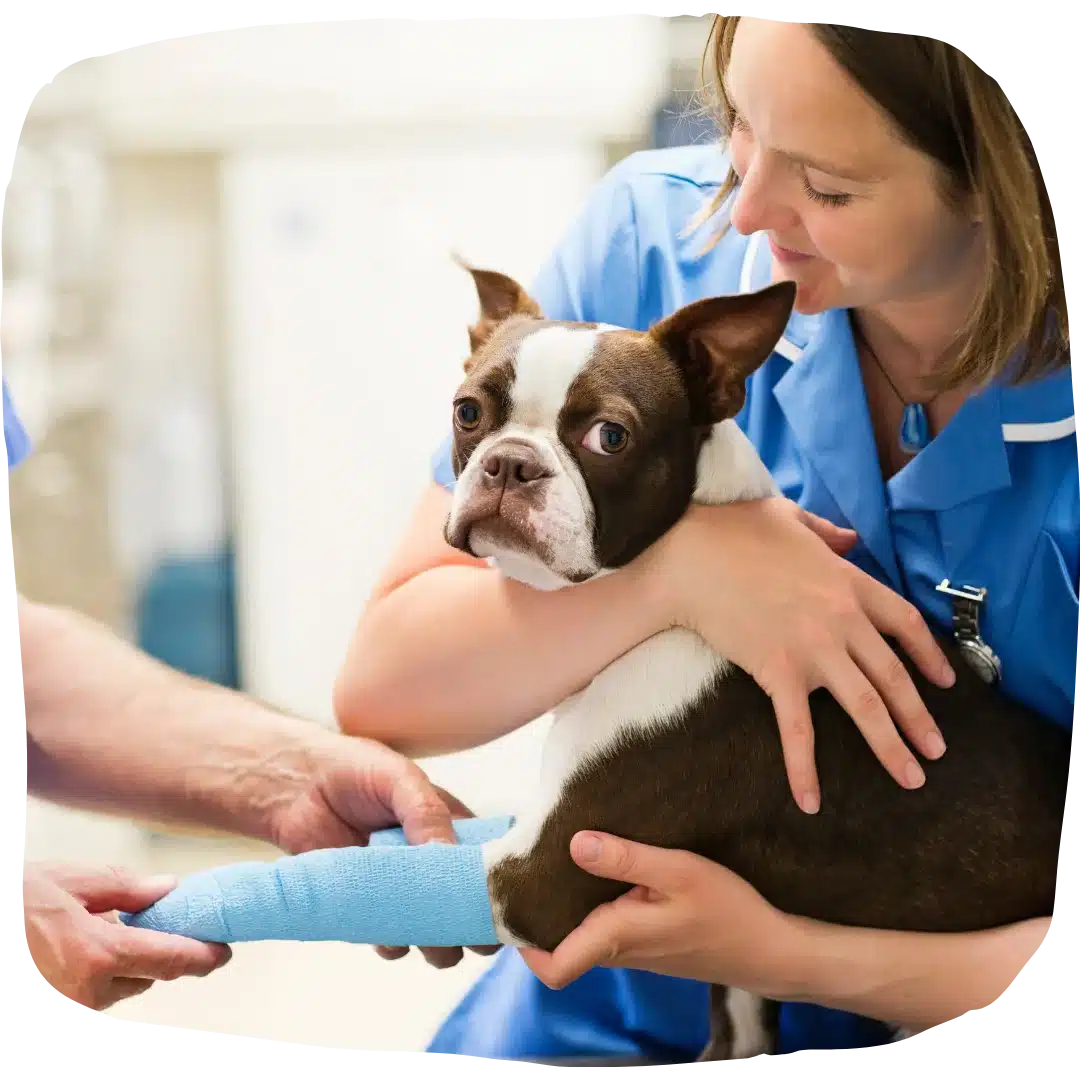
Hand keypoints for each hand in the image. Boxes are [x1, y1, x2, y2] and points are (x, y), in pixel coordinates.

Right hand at [21, 863, 231, 1011]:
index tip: (223, 953)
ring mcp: (69, 1007)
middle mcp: (88, 991)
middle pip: (148, 976)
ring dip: (119, 964)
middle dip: (151, 951)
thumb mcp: (75, 880)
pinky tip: (73, 946)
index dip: (204, 958)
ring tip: (90, 928)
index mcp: (100, 955)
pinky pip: (91, 994)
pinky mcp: (57, 1011)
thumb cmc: (18, 898)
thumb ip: (128, 889)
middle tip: (140, 920)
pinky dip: (94, 973)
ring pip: (119, 988)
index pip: (172, 961)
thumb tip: (168, 890)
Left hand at [268, 733, 498, 968]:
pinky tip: (384, 930)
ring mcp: (404, 890)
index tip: (501, 906)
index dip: (500, 888)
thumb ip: (427, 813)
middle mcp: (436, 864)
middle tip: (464, 931)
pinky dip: (393, 944)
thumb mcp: (400, 779)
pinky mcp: (370, 909)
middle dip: (473, 927)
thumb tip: (449, 856)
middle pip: (470, 909)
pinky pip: (392, 942)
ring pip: (436, 933)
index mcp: (456, 829)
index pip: (492, 866)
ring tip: (427, 938)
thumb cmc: (356, 770)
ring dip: (437, 945)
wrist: (297, 787)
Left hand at [519, 831, 801, 997]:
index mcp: (617, 938)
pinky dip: (594, 903)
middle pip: (559, 945)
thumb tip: (575, 844)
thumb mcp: (678, 871)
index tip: (512, 900)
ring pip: (582, 934)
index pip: (553, 967)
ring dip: (567, 903)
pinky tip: (603, 868)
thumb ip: (626, 858)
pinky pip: (605, 927)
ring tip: (559, 856)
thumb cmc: (727, 911)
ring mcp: (633, 951)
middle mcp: (618, 951)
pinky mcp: (648, 943)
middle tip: (530, 862)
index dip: (523, 943)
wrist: (769, 950)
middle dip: (539, 910)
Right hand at [636, 496, 954, 813]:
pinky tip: (811, 801)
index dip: (930, 655)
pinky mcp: (777, 671)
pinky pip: (798, 729)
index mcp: (848, 582)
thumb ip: (826, 530)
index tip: (946, 682)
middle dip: (920, 717)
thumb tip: (850, 538)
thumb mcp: (788, 516)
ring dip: (892, 746)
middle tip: (937, 751)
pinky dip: (805, 768)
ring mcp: (813, 648)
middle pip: (895, 675)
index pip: (905, 623)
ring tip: (911, 777)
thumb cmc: (731, 530)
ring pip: (866, 706)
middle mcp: (842, 619)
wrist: (688, 557)